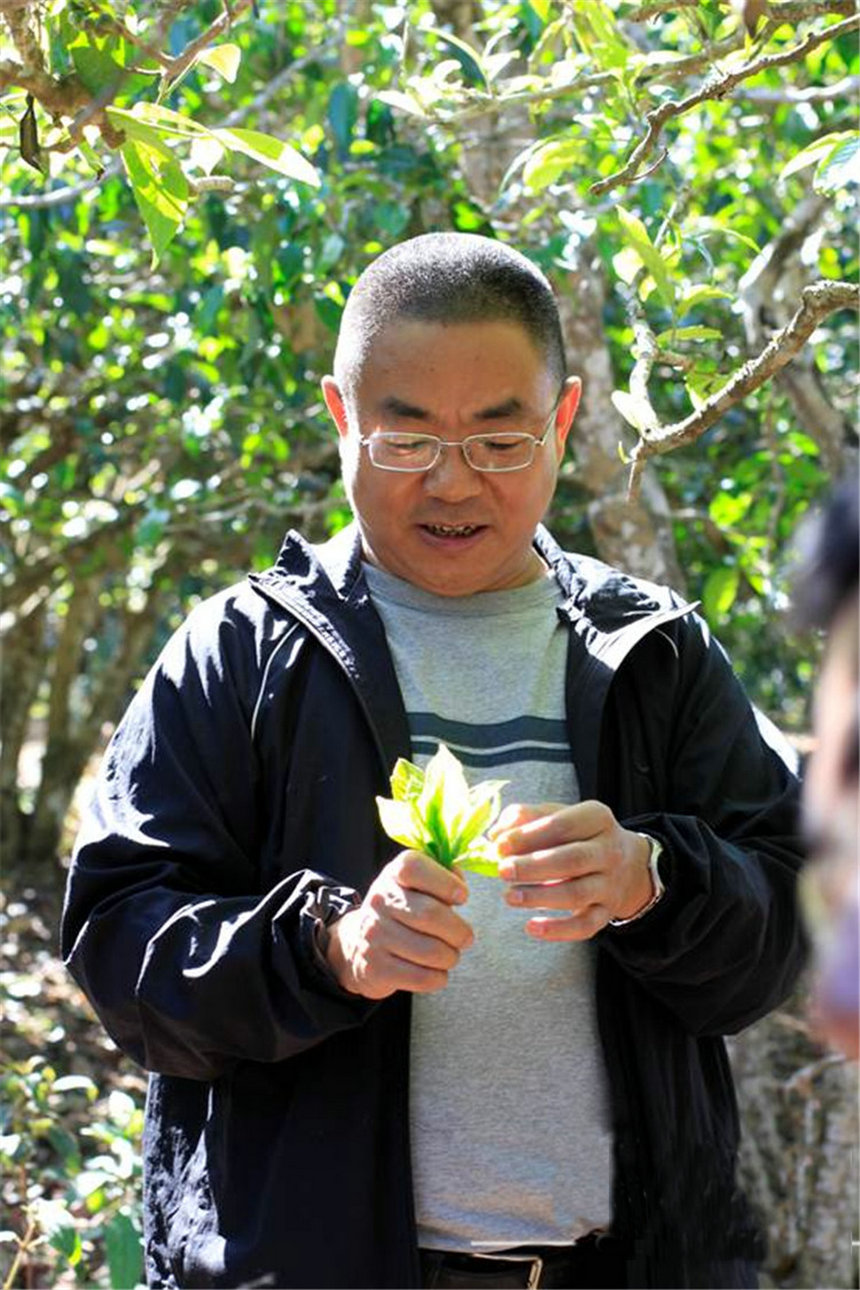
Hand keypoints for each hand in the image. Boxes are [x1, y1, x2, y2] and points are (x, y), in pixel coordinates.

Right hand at [325, 851, 473, 997]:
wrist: (359, 944)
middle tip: (465, 937)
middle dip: (459, 930)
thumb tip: (460, 887)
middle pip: (430, 914)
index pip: (415, 868)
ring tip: (449, 955)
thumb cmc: (403, 910)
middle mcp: (379, 901)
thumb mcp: (418, 885)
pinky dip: (438, 977)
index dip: (445, 883)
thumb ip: (445, 877)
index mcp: (393, 874)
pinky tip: (436, 971)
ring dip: (450, 956)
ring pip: (431, 951)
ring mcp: (374, 935)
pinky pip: (421, 977)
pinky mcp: (376, 968)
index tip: (461, 897)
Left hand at [491, 801, 653, 940]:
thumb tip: (496, 834)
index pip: (564, 824)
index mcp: (597, 818)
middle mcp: (609, 851)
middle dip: (534, 866)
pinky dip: (559, 930)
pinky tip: (532, 927)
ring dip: (540, 897)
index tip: (500, 844)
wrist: (627, 864)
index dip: (530, 835)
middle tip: (502, 870)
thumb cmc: (579, 836)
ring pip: (577, 894)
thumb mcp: (559, 815)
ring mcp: (610, 884)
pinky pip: (585, 926)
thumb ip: (526, 817)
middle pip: (573, 859)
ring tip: (509, 896)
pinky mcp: (607, 912)